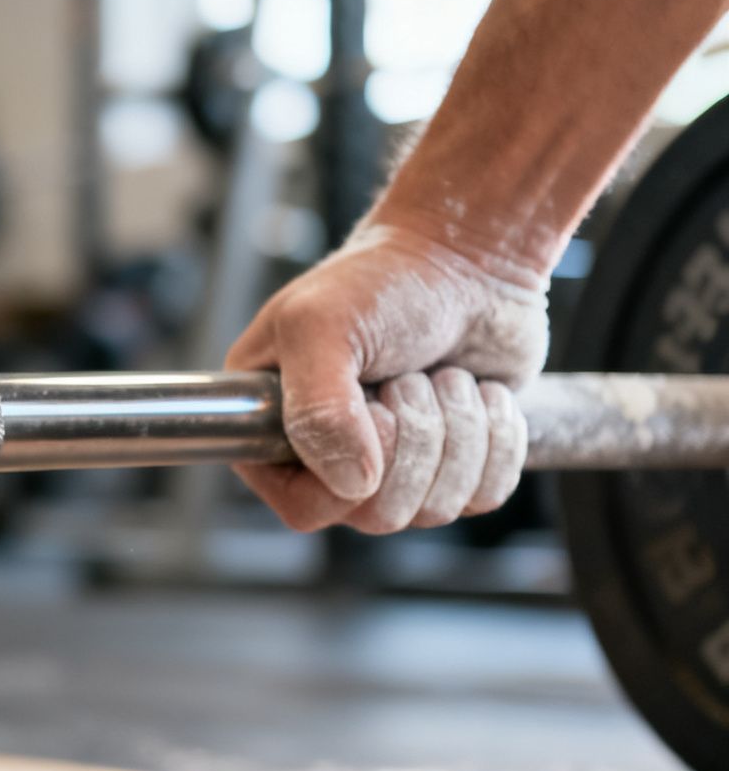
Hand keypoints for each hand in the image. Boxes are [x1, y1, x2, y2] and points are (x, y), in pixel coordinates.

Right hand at [225, 220, 548, 533]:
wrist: (469, 254)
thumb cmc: (384, 280)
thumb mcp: (323, 327)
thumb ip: (317, 409)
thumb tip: (352, 486)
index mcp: (273, 427)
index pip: (302, 507)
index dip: (345, 476)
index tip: (371, 409)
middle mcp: (328, 454)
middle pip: (376, 515)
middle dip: (414, 441)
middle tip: (410, 379)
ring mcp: (395, 464)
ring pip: (434, 510)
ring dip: (458, 432)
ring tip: (444, 376)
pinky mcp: (455, 462)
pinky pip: (484, 496)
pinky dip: (497, 439)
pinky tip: (479, 392)